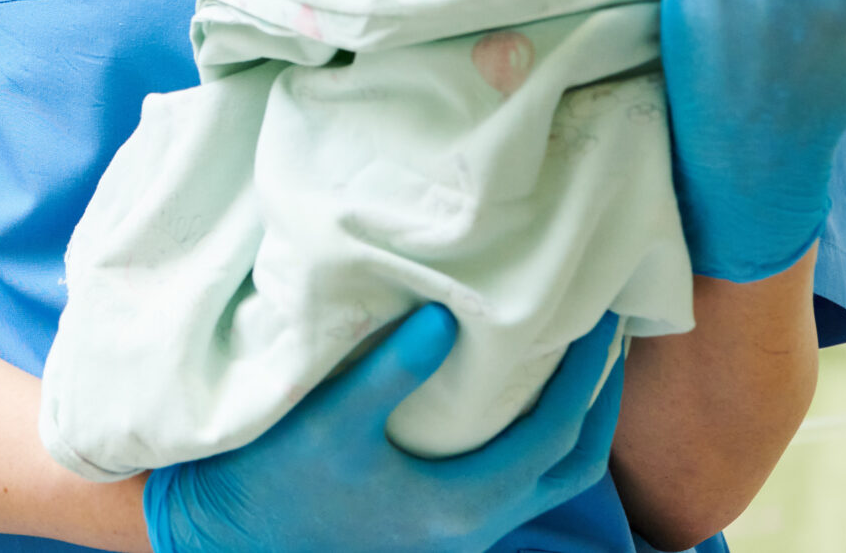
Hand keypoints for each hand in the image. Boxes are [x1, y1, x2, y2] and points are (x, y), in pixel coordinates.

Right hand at [143, 307, 625, 552]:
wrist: (232, 536)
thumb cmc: (278, 479)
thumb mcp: (331, 418)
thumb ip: (392, 370)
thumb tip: (450, 316)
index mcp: (464, 504)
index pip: (554, 434)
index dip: (585, 376)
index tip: (602, 318)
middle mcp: (476, 528)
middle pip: (571, 467)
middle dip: (600, 402)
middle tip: (613, 337)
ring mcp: (460, 534)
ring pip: (547, 481)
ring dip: (571, 422)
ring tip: (576, 360)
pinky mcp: (438, 527)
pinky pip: (515, 483)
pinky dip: (535, 440)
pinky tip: (514, 400)